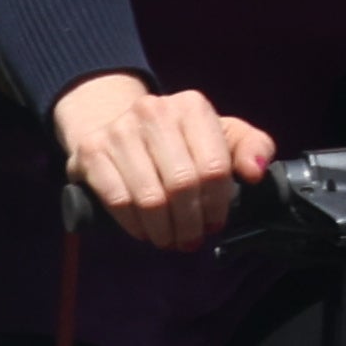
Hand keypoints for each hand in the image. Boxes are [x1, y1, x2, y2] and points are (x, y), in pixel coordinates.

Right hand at [53, 71, 274, 253]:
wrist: (115, 123)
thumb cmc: (178, 139)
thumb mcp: (220, 136)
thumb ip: (252, 147)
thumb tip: (255, 172)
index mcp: (191, 106)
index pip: (214, 167)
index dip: (217, 205)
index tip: (215, 223)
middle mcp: (153, 111)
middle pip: (182, 184)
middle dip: (191, 223)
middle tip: (191, 239)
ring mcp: (118, 130)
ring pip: (150, 198)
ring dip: (164, 230)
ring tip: (170, 240)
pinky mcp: (91, 151)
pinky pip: (118, 200)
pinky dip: (134, 225)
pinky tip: (144, 232)